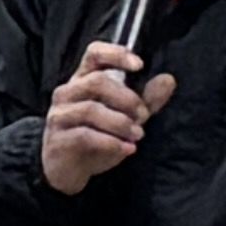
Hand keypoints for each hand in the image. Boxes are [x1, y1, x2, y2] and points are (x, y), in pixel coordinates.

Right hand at [33, 39, 172, 198]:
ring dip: (121, 123)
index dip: (116, 54)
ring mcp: (59, 115)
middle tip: (144, 116)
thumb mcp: (126, 117)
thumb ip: (146, 99)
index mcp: (84, 80)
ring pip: (91, 109)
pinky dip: (111, 142)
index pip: (94, 54)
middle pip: (97, 82)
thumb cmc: (97, 137)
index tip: (139, 65)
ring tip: (137, 135)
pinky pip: (85, 135)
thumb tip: (167, 80)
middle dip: (127, 99)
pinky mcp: (58, 139)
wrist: (68, 170)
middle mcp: (67, 92)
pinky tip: (127, 149)